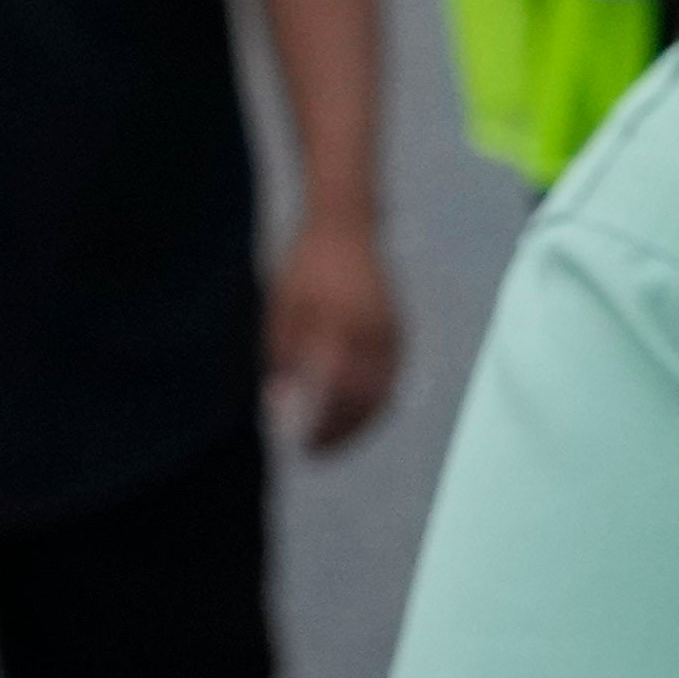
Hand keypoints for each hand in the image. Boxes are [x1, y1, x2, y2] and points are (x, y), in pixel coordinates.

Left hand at [265, 219, 404, 456]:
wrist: (346, 225)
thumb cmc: (306, 267)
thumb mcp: (283, 309)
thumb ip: (283, 357)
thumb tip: (279, 403)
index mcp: (343, 330)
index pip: (338, 397)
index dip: (324, 428)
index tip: (303, 447)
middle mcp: (375, 335)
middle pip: (367, 403)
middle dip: (343, 434)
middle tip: (319, 452)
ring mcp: (392, 333)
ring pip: (385, 394)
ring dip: (362, 423)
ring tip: (337, 438)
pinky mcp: (399, 329)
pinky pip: (393, 377)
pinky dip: (376, 401)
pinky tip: (355, 410)